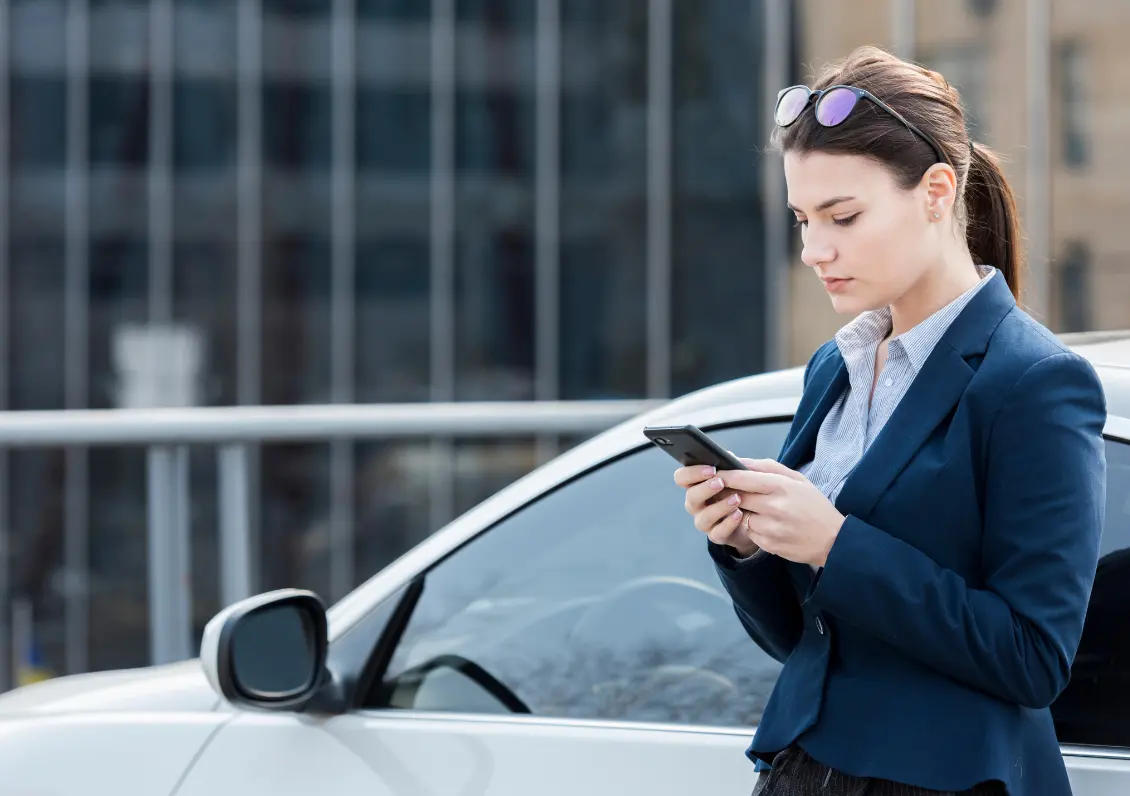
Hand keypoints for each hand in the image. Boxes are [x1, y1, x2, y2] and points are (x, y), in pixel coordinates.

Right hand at [674, 464, 758, 556]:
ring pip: (703, 517)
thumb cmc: (738, 490)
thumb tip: (728, 455)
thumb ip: (729, 466)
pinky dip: (729, 523)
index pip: (681, 477)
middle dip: (705, 489)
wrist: (751, 517)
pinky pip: (718, 532)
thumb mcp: (735, 476)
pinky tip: (739, 514)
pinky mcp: (716, 535)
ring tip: (736, 499)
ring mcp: (704, 521)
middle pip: (690, 497)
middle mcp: (695, 504)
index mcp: (695, 485)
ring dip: (719, 507)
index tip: (711, 469)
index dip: (692, 473)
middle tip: (721, 482)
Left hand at [721, 458, 845, 567]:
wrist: (833, 540)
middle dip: (728, 492)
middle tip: (724, 489)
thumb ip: (767, 467)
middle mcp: (774, 507)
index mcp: (782, 486)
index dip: (725, 475)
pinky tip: (767, 525)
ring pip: (740, 515)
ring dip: (742, 512)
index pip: (743, 478)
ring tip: (758, 509)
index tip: (715, 471)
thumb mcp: (797, 479)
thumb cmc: (814, 506)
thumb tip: (738, 460)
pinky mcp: (768, 544)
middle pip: (737, 496)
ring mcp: (770, 527)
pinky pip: (749, 532)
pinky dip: (752, 527)